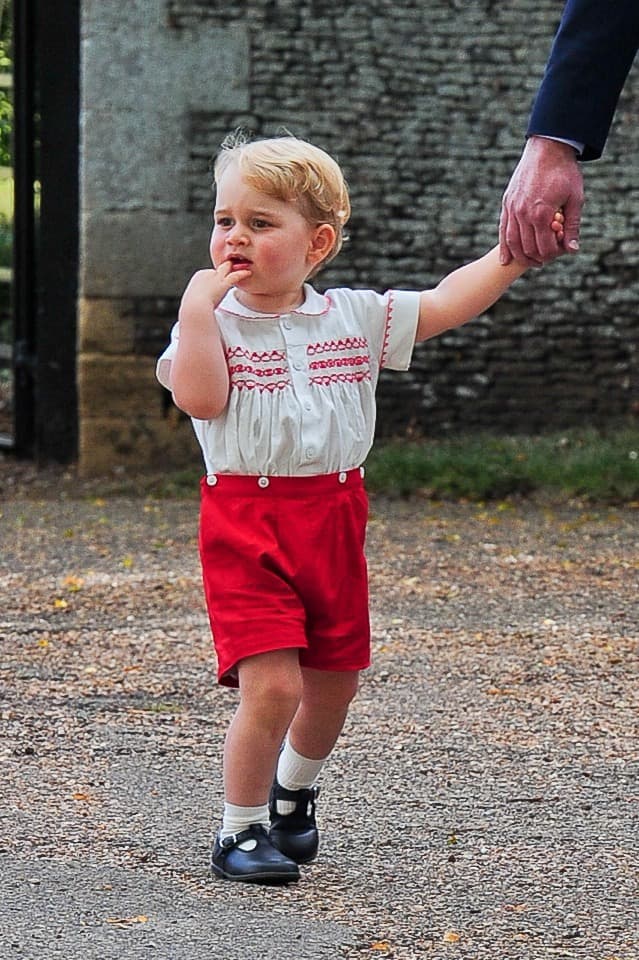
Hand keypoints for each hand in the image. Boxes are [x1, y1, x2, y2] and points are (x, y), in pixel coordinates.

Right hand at [181, 260, 251, 310]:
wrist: (195, 307)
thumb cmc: (192, 308)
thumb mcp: (194, 301)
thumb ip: (200, 300)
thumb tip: (201, 307)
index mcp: (199, 277)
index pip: (210, 274)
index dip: (215, 279)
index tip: (219, 283)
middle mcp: (207, 273)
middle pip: (219, 269)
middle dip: (225, 269)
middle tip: (232, 267)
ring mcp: (216, 277)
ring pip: (227, 269)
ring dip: (234, 268)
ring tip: (243, 266)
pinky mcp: (223, 283)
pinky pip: (235, 276)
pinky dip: (242, 274)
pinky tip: (248, 273)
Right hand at [499, 137, 583, 266]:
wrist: (548, 148)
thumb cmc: (565, 173)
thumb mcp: (575, 199)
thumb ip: (572, 226)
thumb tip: (572, 250)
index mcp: (541, 214)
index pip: (544, 247)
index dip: (553, 254)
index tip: (560, 251)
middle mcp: (523, 213)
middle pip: (527, 248)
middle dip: (538, 257)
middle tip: (546, 259)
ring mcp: (512, 209)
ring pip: (512, 242)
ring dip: (520, 256)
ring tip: (530, 261)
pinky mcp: (507, 203)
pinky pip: (503, 230)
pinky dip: (504, 247)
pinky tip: (505, 260)